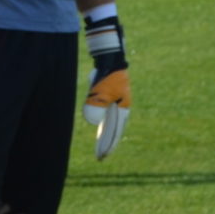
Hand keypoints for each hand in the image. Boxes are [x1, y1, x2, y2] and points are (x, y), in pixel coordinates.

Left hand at [84, 8, 129, 157]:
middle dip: (107, 143)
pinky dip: (103, 123)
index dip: (108, 145)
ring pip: (110, 123)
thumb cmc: (106, 73)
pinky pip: (106, 114)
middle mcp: (121, 106)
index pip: (115, 131)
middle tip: (100, 157)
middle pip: (114, 129)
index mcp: (123, 107)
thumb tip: (91, 121)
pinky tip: (98, 126)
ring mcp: (116, 100)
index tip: (102, 157)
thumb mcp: (100, 89)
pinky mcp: (109, 95)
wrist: (109, 56)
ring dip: (105, 134)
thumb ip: (96, 104)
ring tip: (101, 147)